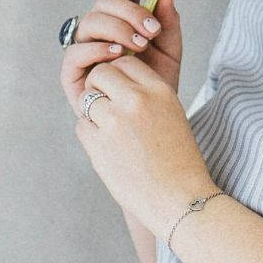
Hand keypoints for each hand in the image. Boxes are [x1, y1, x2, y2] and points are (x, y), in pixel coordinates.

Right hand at [60, 0, 183, 109]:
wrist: (148, 121)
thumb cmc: (154, 84)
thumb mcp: (169, 52)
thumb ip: (168, 24)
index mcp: (120, 19)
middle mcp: (99, 30)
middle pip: (105, 2)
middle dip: (131, 11)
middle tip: (152, 29)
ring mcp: (84, 48)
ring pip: (91, 21)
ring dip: (118, 28)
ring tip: (140, 45)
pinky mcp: (72, 72)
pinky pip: (76, 52)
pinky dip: (96, 49)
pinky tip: (117, 54)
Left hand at [73, 52, 216, 239]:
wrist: (180, 199)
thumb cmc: (178, 161)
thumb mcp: (172, 115)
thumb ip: (146, 95)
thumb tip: (115, 81)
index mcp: (159, 90)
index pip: (126, 62)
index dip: (119, 76)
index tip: (120, 91)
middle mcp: (136, 100)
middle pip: (100, 73)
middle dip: (99, 86)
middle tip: (107, 106)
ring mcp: (115, 122)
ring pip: (87, 98)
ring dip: (92, 112)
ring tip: (109, 131)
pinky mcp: (98, 145)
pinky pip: (81, 126)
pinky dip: (89, 135)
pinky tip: (108, 149)